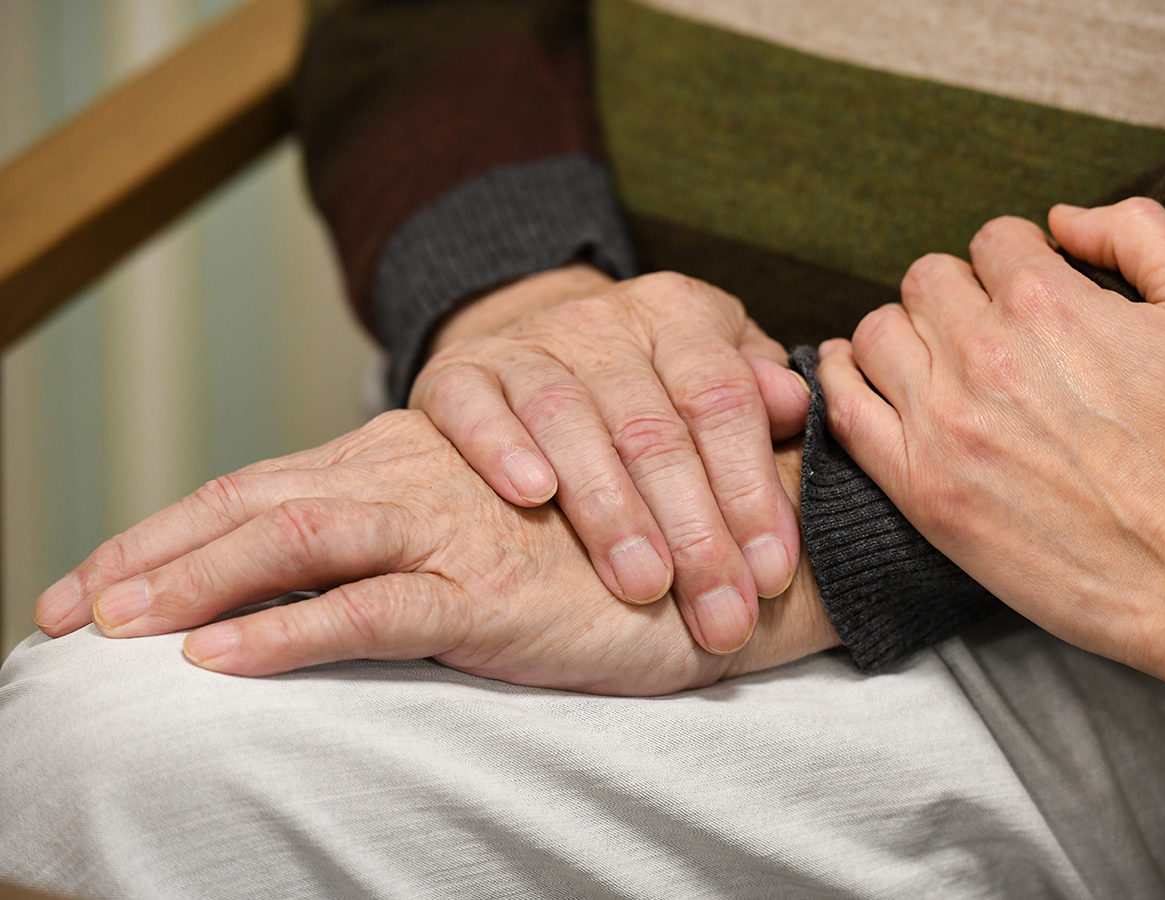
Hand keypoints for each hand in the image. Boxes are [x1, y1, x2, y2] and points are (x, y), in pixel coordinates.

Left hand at [32, 411, 837, 694]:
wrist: (708, 549)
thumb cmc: (595, 548)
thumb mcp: (488, 530)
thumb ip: (411, 534)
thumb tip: (323, 576)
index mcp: (404, 463)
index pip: (265, 487)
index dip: (172, 531)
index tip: (96, 577)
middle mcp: (411, 480)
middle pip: (253, 505)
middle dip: (148, 554)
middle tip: (63, 603)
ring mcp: (446, 531)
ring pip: (289, 543)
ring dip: (188, 584)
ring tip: (106, 623)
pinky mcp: (487, 593)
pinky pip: (366, 611)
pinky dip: (284, 634)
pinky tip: (217, 662)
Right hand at [410, 265, 809, 653]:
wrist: (536, 349)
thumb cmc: (649, 390)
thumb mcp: (714, 379)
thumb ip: (759, 400)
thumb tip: (796, 406)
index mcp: (681, 315)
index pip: (722, 402)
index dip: (751, 491)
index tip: (772, 576)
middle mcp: (604, 321)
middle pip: (653, 428)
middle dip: (694, 532)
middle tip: (719, 615)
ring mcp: (528, 345)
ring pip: (569, 420)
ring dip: (610, 509)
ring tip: (644, 586)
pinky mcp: (459, 372)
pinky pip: (474, 405)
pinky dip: (502, 448)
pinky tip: (534, 496)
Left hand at [816, 199, 1164, 779]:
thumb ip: (1139, 233)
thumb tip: (1062, 218)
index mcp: (1048, 302)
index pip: (993, 240)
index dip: (1014, 263)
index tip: (1026, 297)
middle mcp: (983, 353)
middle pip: (927, 280)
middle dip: (957, 294)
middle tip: (985, 333)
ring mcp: (942, 421)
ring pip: (876, 331)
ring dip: (903, 334)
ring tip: (931, 359)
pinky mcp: (918, 485)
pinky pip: (842, 407)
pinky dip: (839, 378)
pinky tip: (856, 374)